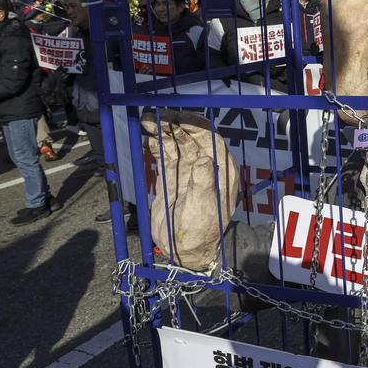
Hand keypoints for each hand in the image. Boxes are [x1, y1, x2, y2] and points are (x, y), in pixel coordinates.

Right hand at [142, 110, 239, 270]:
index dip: (195, 126)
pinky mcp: (171, 179)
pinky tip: (149, 139)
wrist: (184, 251)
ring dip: (163, 132)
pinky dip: (157, 146)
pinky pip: (165, 157)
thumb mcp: (204, 207)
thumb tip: (204, 158)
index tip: (178, 118)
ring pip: (176, 145)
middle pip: (191, 138)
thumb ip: (203, 182)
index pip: (210, 139)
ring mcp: (187, 172)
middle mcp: (205, 167)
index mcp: (220, 171)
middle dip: (176, 124)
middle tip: (158, 116)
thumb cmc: (201, 231)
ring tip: (147, 122)